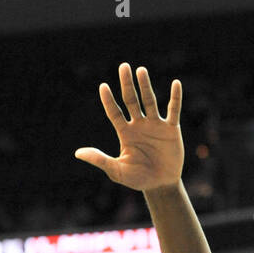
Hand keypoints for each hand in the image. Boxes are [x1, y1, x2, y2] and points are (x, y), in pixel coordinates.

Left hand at [75, 64, 182, 190]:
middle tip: (123, 66)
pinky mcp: (171, 129)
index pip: (114, 113)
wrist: (160, 185)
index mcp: (124, 133)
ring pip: (149, 101)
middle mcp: (139, 125)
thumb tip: (78, 153)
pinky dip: (175, 98)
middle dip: (127, 84)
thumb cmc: (137, 178)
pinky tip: (175, 84)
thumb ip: (100, 160)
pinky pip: (173, 110)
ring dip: (145, 86)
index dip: (108, 100)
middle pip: (131, 100)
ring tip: (140, 70)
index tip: (103, 86)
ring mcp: (155, 125)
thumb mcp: (116, 170)